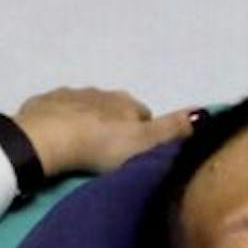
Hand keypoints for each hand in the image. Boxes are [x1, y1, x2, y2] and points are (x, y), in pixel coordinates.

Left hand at [12, 88, 196, 177]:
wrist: (45, 140)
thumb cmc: (99, 145)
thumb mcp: (144, 142)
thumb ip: (173, 129)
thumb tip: (205, 112)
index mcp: (126, 101)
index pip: (144, 115)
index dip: (143, 134)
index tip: (136, 154)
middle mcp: (100, 92)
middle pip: (114, 110)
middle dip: (113, 127)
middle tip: (108, 155)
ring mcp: (69, 95)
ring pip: (85, 109)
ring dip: (86, 124)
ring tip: (81, 150)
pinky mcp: (42, 103)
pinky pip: (56, 112)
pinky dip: (59, 123)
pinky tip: (56, 142)